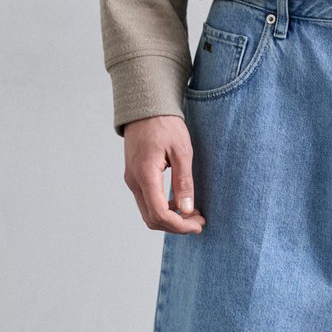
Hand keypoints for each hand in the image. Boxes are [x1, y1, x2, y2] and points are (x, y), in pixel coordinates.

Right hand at [123, 115, 205, 233]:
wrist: (145, 105)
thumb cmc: (165, 124)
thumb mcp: (182, 151)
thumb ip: (184, 182)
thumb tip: (187, 210)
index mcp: (145, 174)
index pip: (160, 214)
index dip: (180, 225)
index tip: (199, 224)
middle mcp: (134, 181)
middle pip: (152, 219)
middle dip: (177, 226)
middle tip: (199, 222)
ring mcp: (132, 180)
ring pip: (149, 213)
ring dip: (171, 219)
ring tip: (193, 214)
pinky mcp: (135, 177)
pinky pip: (148, 202)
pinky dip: (164, 210)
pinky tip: (181, 204)